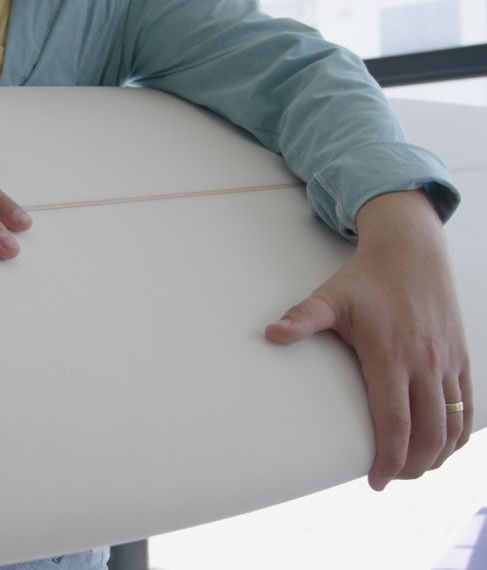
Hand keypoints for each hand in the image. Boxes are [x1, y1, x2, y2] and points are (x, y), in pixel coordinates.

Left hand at [264, 189, 472, 490]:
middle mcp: (425, 363)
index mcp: (392, 355)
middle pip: (429, 434)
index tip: (374, 481)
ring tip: (412, 470)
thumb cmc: (367, 278)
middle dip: (412, 467)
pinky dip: (458, 434)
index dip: (388, 458)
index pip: (396, 421)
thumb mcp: (331, 297)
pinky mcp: (460, 358)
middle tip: (389, 480)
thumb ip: (303, 319)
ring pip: (452, 425)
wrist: (412, 250)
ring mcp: (447, 362)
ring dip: (437, 456)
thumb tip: (270, 334)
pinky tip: (442, 447)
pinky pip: (467, 407)